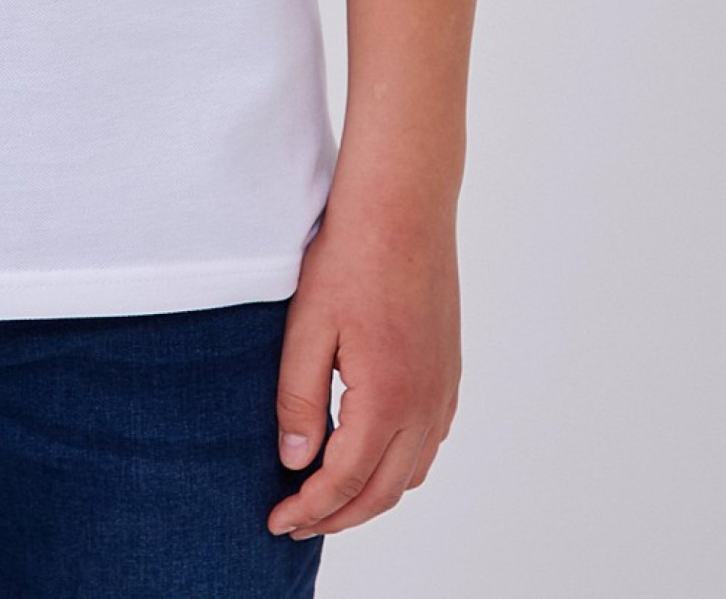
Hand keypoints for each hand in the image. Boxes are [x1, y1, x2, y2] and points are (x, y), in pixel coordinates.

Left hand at [265, 192, 460, 544]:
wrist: (403, 205)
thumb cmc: (350, 256)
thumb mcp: (306, 327)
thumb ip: (298, 400)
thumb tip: (294, 461)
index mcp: (387, 399)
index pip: (344, 482)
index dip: (309, 509)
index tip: (277, 521)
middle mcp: (424, 405)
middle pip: (382, 492)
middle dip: (337, 516)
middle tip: (295, 521)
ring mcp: (443, 390)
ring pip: (410, 473)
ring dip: (370, 495)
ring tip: (327, 497)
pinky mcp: (448, 372)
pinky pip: (429, 443)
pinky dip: (398, 467)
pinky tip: (371, 456)